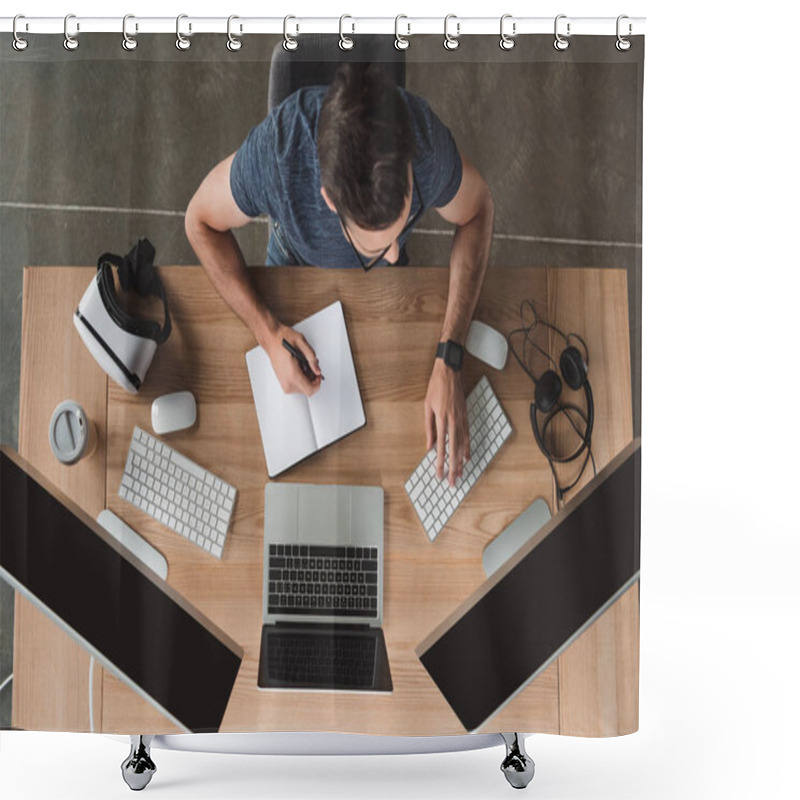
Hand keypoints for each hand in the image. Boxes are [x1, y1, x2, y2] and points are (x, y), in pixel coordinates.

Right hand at [263, 323, 321, 396]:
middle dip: (312, 379)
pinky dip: (301, 377)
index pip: (310, 390)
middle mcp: (287, 381)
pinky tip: (299, 366)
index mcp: (292, 374)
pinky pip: (296, 385)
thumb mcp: (301, 343)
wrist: (270, 339)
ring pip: (302, 388)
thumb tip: (317, 370)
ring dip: (307, 377)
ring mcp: (283, 382)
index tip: (318, 374)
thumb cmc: (282, 339)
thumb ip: (312, 358)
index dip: (318, 383)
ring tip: (304, 364)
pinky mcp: (282, 381)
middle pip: (307, 390)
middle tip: (311, 366)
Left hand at [424, 359, 469, 485]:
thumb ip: (428, 427)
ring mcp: (462, 419)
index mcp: (442, 419)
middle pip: (453, 450)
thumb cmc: (436, 388)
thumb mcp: (427, 406)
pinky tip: (466, 457)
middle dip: (452, 467)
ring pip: (462, 444)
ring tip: (460, 474)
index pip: (441, 446)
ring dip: (461, 461)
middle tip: (452, 481)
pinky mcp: (466, 416)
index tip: (439, 473)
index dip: (440, 462)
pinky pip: (468, 435)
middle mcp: (453, 421)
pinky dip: (467, 447)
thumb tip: (429, 445)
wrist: (449, 372)